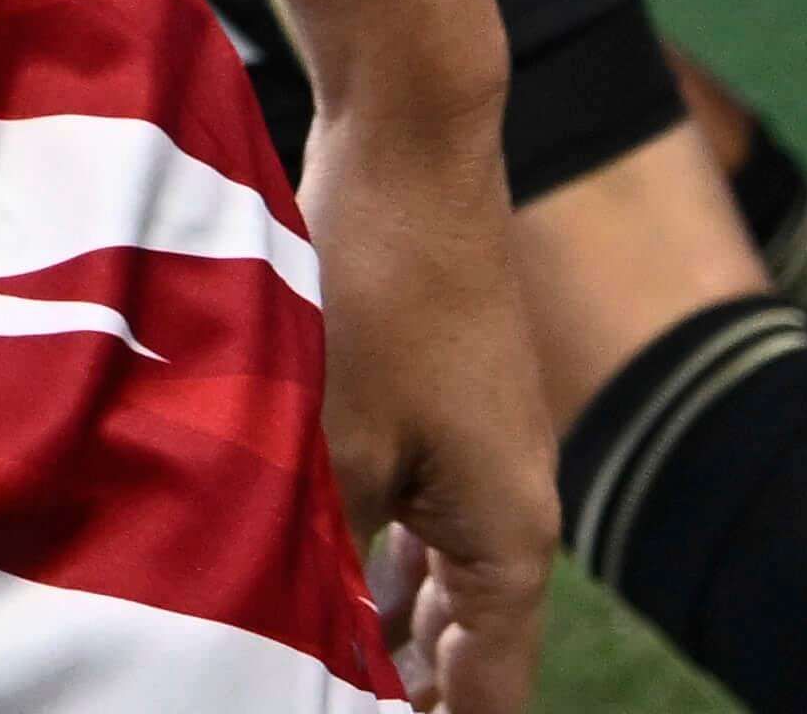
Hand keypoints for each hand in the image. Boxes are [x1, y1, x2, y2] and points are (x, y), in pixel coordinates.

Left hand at [291, 85, 552, 713]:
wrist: (413, 148)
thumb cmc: (379, 296)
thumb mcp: (336, 446)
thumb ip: (326, 553)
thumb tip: (291, 629)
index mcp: (511, 540)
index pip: (487, 691)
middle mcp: (514, 510)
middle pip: (466, 648)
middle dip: (401, 688)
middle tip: (317, 696)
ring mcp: (484, 459)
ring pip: (438, 584)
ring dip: (383, 628)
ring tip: (311, 666)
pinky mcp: (448, 413)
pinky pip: (421, 523)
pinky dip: (377, 562)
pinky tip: (321, 579)